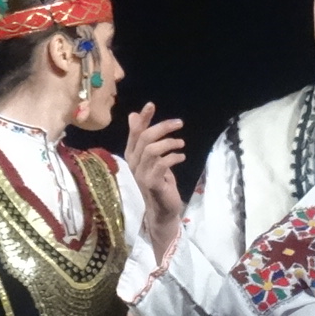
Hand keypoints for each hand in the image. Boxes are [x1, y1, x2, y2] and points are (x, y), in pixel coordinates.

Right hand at [124, 103, 185, 249]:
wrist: (162, 211)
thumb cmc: (159, 182)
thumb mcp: (153, 157)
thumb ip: (144, 138)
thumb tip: (133, 115)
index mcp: (132, 156)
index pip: (134, 133)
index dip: (142, 119)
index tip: (151, 105)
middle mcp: (133, 164)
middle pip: (144, 138)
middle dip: (163, 127)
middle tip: (179, 123)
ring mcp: (141, 175)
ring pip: (151, 149)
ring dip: (170, 143)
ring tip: (181, 144)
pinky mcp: (152, 183)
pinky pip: (161, 164)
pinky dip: (174, 156)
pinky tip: (181, 156)